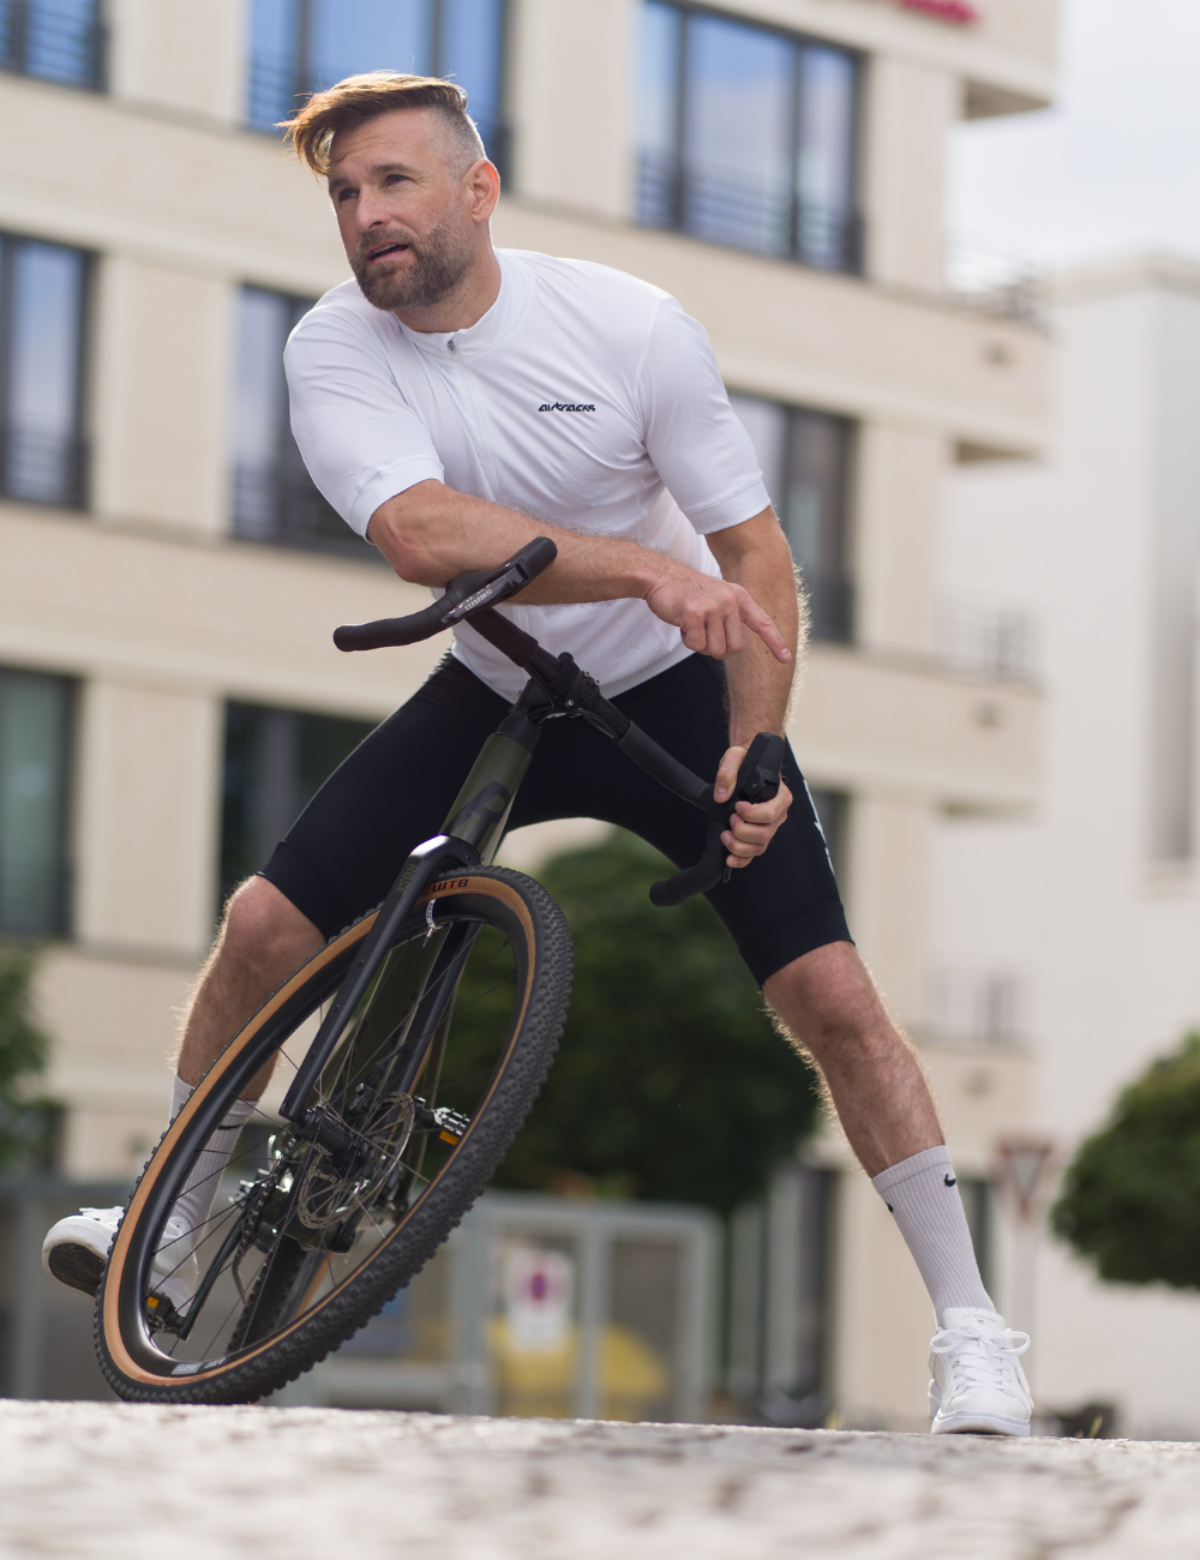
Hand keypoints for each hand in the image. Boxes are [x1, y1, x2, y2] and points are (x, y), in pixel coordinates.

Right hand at [645, 566, 791, 662]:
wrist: (661, 576)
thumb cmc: (687, 592)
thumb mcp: (717, 598)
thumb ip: (731, 617)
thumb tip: (736, 646)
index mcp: (739, 597)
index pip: (763, 622)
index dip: (775, 642)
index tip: (786, 659)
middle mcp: (730, 600)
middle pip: (735, 647)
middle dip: (719, 649)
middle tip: (704, 635)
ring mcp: (713, 606)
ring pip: (715, 649)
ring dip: (701, 645)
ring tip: (692, 625)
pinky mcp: (694, 613)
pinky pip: (696, 645)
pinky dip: (687, 640)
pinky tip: (682, 623)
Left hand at [714, 745, 792, 869]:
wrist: (745, 765)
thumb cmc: (745, 760)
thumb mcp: (735, 757)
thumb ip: (727, 772)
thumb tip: (721, 796)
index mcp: (780, 795)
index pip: (771, 813)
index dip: (752, 815)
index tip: (737, 807)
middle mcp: (779, 813)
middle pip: (765, 833)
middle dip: (742, 831)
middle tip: (730, 819)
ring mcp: (770, 826)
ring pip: (759, 846)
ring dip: (739, 846)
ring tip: (725, 835)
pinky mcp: (759, 835)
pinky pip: (754, 853)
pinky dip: (742, 859)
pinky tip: (730, 858)